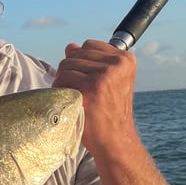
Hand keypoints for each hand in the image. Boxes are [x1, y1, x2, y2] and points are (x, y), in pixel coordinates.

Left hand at [52, 40, 136, 157]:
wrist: (114, 139)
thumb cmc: (107, 112)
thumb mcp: (105, 82)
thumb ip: (89, 62)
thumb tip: (70, 46)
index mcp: (125, 59)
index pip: (88, 45)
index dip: (80, 62)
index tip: (86, 80)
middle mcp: (118, 63)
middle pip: (75, 54)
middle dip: (70, 72)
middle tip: (78, 92)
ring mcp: (105, 74)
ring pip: (66, 65)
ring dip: (63, 81)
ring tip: (74, 97)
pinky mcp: (92, 86)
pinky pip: (62, 78)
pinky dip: (59, 90)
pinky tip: (70, 102)